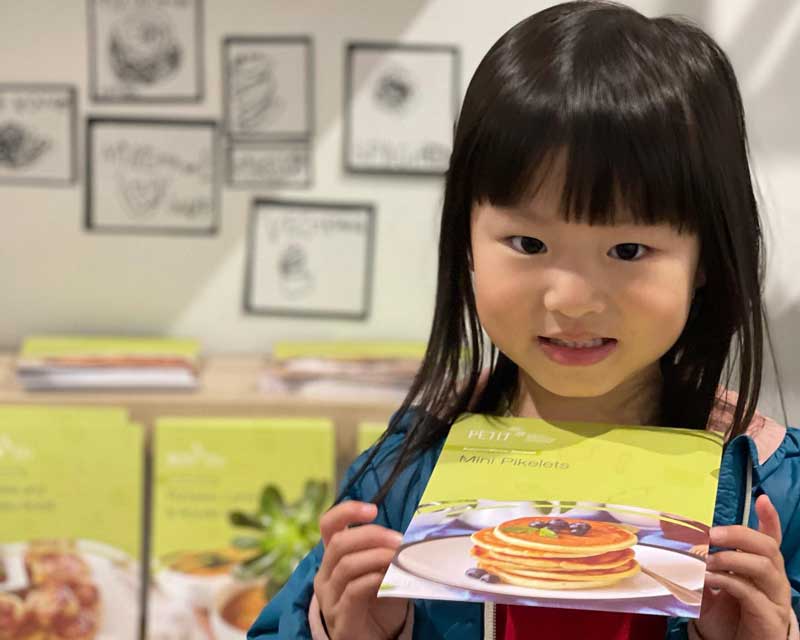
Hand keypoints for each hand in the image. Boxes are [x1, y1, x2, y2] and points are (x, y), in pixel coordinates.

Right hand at [314, 500, 408, 639]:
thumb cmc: (379, 605)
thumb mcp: (384, 573)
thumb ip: (389, 554)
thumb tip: (411, 534)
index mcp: (333, 559)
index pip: (328, 525)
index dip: (347, 512)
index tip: (373, 509)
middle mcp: (325, 576)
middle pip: (339, 543)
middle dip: (372, 535)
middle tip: (399, 540)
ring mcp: (329, 598)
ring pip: (346, 565)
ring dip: (377, 556)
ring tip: (399, 558)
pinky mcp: (340, 619)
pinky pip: (353, 591)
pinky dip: (374, 579)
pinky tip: (389, 579)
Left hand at [692, 494, 792, 639]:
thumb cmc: (726, 616)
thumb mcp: (711, 586)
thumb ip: (703, 565)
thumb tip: (682, 544)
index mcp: (761, 566)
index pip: (771, 538)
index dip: (770, 518)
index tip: (762, 499)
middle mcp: (774, 578)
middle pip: (767, 546)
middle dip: (739, 534)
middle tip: (712, 533)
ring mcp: (775, 597)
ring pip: (764, 566)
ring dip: (731, 558)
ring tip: (706, 561)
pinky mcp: (770, 615)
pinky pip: (751, 591)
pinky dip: (727, 580)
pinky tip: (708, 579)